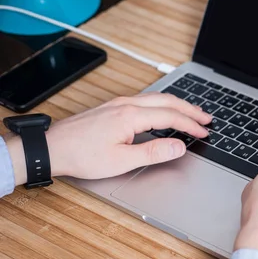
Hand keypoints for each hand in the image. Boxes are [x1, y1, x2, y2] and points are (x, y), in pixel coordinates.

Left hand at [6, 93, 211, 184]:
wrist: (50, 147)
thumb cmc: (81, 155)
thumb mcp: (121, 160)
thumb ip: (153, 152)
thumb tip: (178, 147)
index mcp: (131, 116)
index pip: (171, 116)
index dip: (190, 125)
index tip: (204, 132)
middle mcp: (126, 104)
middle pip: (167, 101)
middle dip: (190, 109)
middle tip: (206, 118)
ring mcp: (117, 103)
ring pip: (156, 98)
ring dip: (177, 105)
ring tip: (191, 113)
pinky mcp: (111, 107)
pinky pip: (145, 100)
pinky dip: (162, 105)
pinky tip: (163, 112)